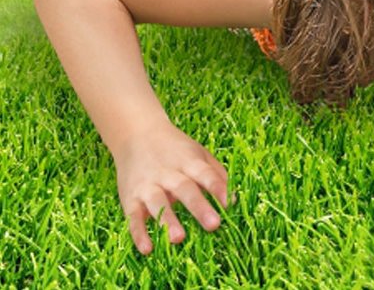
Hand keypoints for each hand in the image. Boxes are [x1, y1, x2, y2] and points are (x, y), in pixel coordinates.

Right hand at [111, 124, 228, 254]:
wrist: (135, 135)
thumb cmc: (176, 150)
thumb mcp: (199, 154)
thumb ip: (216, 175)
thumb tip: (234, 199)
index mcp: (189, 162)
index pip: (206, 174)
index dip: (218, 188)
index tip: (229, 204)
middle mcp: (168, 173)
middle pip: (184, 189)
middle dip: (199, 207)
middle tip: (213, 225)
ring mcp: (147, 186)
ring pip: (157, 203)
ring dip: (167, 221)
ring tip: (178, 239)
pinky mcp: (130, 198)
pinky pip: (133, 217)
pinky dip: (139, 233)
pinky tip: (147, 249)